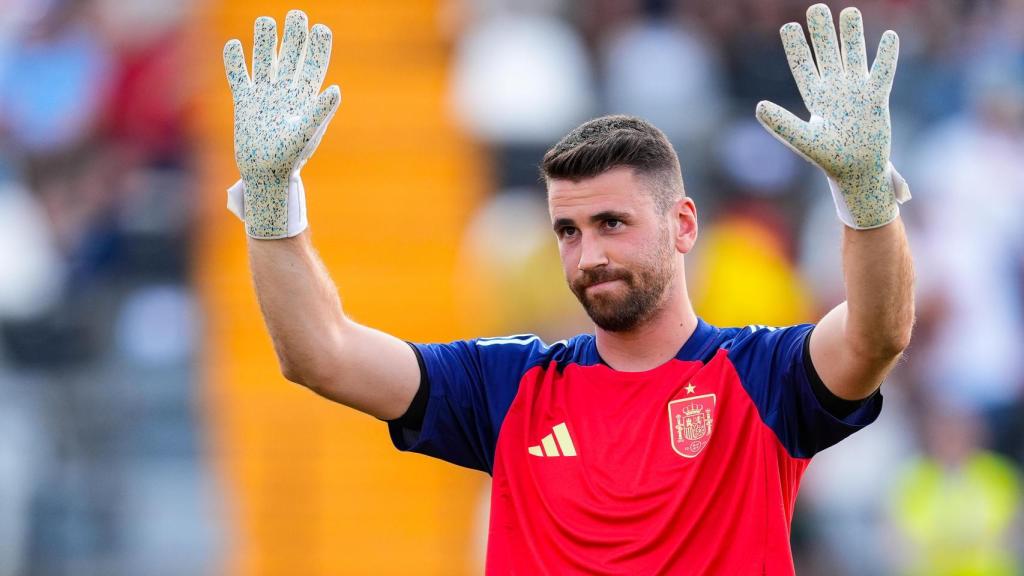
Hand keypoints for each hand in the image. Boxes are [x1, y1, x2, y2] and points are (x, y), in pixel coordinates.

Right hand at [223, 10, 340, 238]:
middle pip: (291, 56)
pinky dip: (235, 62)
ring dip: (265, 42)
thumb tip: (336, 89)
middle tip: (297, 15)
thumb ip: (321, 111)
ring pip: (265, 60)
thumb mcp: (307, 133)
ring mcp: (265, 94)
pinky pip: (239, 76)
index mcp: (306, 97)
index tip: (320, 29)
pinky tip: (234, 46)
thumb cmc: (290, 157)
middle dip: (294, 35)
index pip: (314, 65)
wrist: (265, 174)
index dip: (318, 47)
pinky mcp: (244, 101)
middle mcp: (286, 91)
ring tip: (266, 21)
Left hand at [756, 4, 909, 229]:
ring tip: (849, 12)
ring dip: (852, 35)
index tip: (788, 27)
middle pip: (828, 54)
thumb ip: (782, 123)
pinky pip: (883, 72)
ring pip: (854, 56)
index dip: (796, 47)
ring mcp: (856, 92)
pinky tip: (890, 36)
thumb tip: (758, 106)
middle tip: (816, 9)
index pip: (803, 67)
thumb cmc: (829, 159)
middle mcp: (835, 91)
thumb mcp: (803, 140)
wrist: (857, 172)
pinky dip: (886, 55)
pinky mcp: (877, 98)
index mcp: (815, 99)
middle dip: (822, 32)